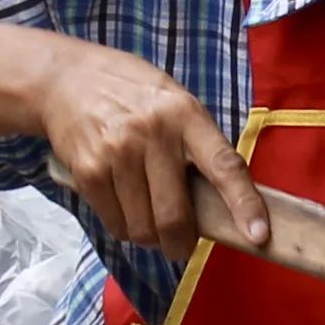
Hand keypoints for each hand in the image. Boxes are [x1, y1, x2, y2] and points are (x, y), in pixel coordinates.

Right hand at [38, 43, 267, 254]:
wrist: (66, 79)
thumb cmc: (134, 95)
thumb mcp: (175, 103)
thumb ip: (198, 146)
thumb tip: (224, 205)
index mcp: (186, 115)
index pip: (224, 165)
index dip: (244, 204)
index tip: (258, 235)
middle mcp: (153, 134)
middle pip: (175, 216)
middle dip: (181, 243)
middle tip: (181, 245)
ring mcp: (118, 154)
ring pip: (142, 228)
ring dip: (149, 236)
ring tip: (147, 215)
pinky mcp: (88, 171)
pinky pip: (115, 224)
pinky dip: (124, 227)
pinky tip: (123, 205)